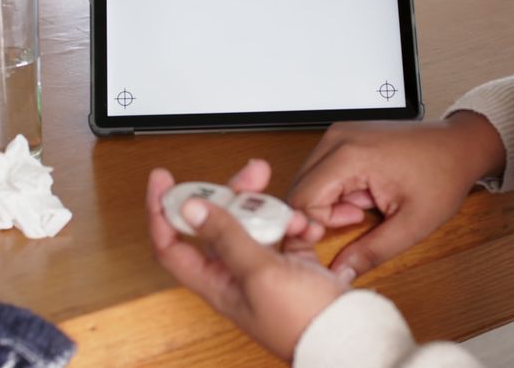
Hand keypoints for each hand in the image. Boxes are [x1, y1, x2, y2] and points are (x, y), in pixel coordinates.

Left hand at [147, 160, 345, 360]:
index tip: (164, 181)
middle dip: (232, 196)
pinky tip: (307, 226)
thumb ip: (225, 236)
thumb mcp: (258, 273)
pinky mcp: (294, 268)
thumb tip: (189, 208)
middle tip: (251, 174)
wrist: (351, 338)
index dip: (163, 212)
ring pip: (255, 226)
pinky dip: (296, 225)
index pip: (172, 245)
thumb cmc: (302, 321)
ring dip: (272, 211)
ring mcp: (266, 272)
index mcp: (216, 283)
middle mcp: (236, 276)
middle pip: (218, 226)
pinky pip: (287, 235)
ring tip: (291, 211)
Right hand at [288, 111, 504, 278]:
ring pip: (307, 182)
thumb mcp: (411, 224)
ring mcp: (337, 135)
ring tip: (364, 206)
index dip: (317, 225)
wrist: (460, 146)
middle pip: (298, 189)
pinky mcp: (342, 138)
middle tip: (359, 219)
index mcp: (349, 155)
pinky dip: (334, 190)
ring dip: (328, 203)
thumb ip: (371, 252)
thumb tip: (340, 274)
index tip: (351, 227)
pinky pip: (320, 172)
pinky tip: (362, 194)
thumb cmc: (443, 175)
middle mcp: (336, 139)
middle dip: (321, 215)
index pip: (301, 200)